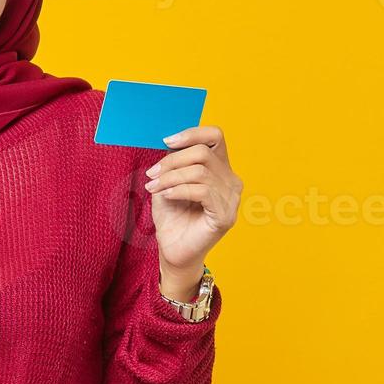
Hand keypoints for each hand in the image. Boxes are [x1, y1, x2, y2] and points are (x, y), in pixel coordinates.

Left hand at [143, 126, 242, 295]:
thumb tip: (168, 141)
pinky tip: (166, 196)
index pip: (215, 136)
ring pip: (200, 172)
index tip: (167, 141)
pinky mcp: (225, 215)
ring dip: (171, 177)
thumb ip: (173, 162)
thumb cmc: (173, 217)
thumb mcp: (169, 182)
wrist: (174, 250)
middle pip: (204, 152)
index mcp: (221, 169)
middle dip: (173, 161)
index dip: (192, 133)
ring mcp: (232, 199)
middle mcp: (231, 181)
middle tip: (152, 174)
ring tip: (154, 187)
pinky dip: (179, 190)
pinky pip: (202, 191)